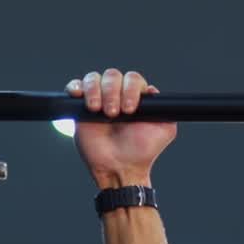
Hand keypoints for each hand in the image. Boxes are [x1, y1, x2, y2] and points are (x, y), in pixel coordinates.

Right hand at [67, 69, 177, 187]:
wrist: (120, 168)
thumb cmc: (141, 153)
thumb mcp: (165, 131)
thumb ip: (167, 110)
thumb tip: (154, 91)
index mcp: (136, 98)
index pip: (133, 79)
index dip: (131, 89)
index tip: (130, 109)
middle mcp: (118, 95)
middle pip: (113, 75)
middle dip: (112, 92)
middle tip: (113, 114)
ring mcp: (99, 99)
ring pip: (94, 78)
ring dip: (95, 91)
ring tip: (98, 111)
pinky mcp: (81, 106)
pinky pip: (76, 86)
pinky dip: (76, 87)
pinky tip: (80, 97)